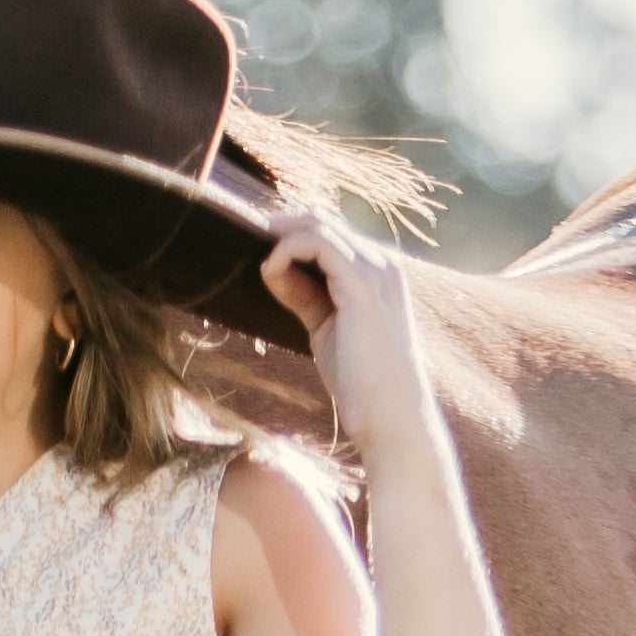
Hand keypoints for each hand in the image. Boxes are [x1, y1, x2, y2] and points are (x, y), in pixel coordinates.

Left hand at [257, 208, 435, 455]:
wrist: (389, 417)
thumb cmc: (361, 383)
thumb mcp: (324, 327)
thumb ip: (304, 295)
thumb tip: (273, 269)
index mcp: (377, 272)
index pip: (331, 233)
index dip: (291, 234)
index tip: (257, 247)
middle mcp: (381, 262)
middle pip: (323, 219)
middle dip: (280, 226)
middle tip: (246, 239)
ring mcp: (376, 270)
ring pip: (319, 225)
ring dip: (280, 238)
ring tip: (256, 262)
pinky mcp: (363, 284)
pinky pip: (318, 244)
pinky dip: (287, 251)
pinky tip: (269, 272)